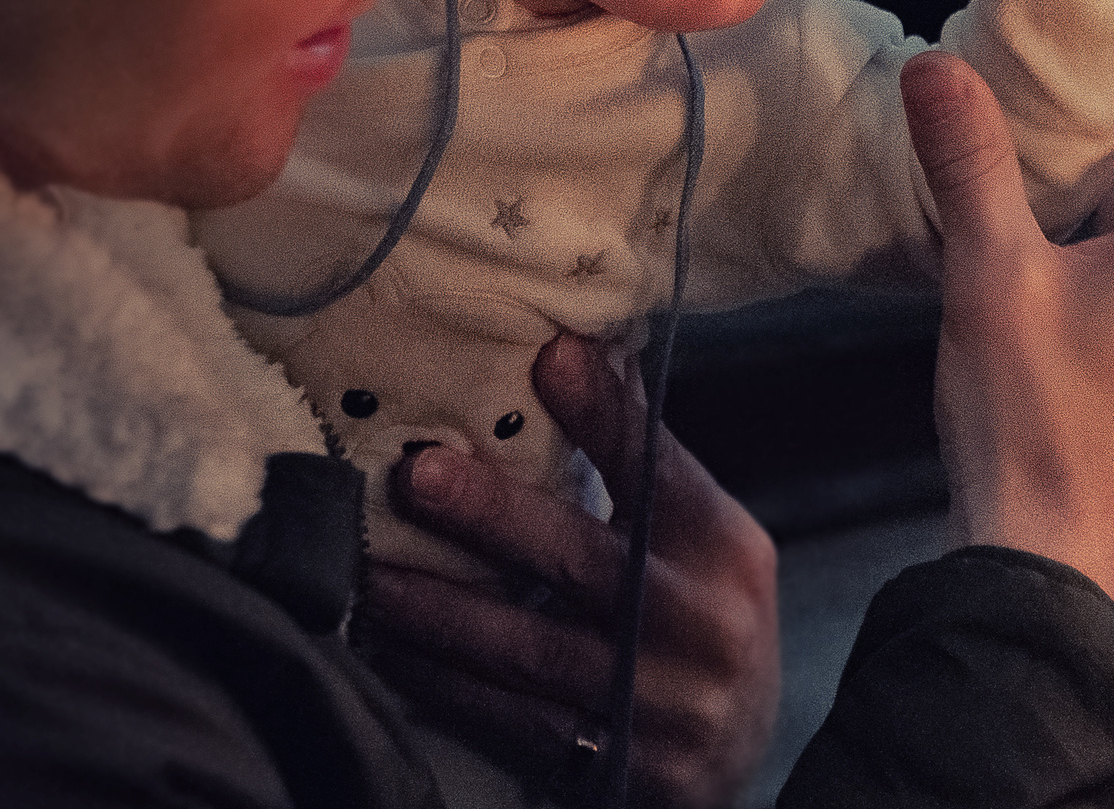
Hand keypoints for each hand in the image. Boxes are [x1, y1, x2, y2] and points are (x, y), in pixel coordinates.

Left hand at [356, 333, 779, 807]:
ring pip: (536, 654)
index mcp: (724, 547)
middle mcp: (706, 624)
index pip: (661, 468)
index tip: (551, 357)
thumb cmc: (697, 617)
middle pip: (591, 563)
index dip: (606, 414)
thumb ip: (640, 460)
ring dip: (442, 614)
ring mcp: (667, 705)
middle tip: (419, 475)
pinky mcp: (627, 770)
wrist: (740, 754)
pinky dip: (450, 689)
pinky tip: (397, 656)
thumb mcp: (697, 537)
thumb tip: (575, 347)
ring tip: (373, 576)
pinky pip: (518, 726)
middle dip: (497, 517)